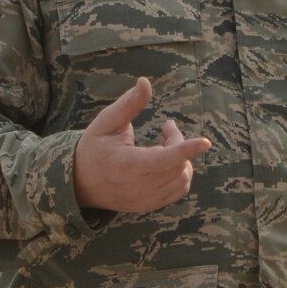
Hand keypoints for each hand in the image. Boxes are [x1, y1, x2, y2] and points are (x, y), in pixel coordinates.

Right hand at [73, 78, 210, 212]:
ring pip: (183, 178)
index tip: (205, 142)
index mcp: (127, 165)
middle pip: (177, 164)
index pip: (163, 159)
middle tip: (166, 128)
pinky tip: (167, 161)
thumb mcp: (106, 122)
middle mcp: (138, 187)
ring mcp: (146, 200)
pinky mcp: (151, 205)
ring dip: (182, 158)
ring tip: (164, 144)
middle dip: (178, 142)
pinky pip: (180, 189)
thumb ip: (129, 104)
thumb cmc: (94, 148)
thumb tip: (145, 82)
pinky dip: (180, 172)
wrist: (80, 184)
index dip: (185, 149)